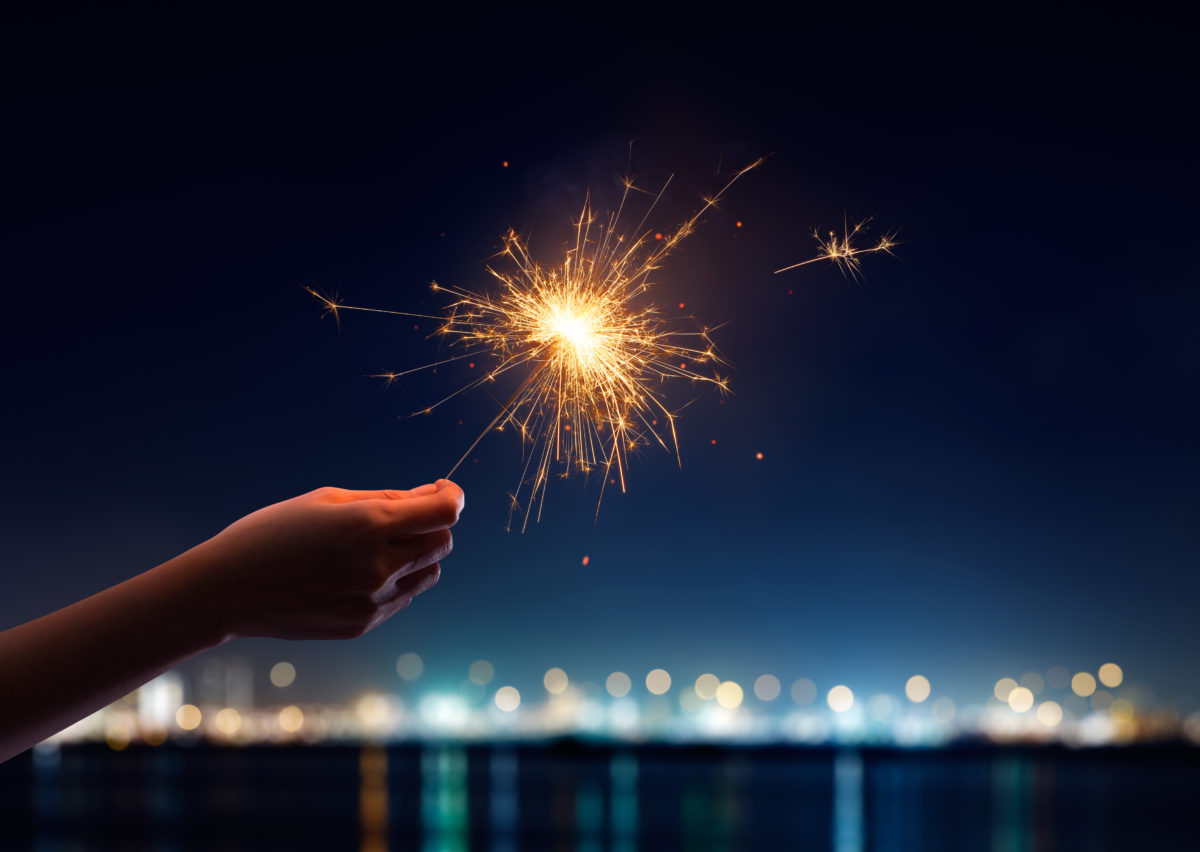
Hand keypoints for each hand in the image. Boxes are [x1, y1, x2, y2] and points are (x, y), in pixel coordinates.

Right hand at [185, 480, 463, 640]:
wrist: (227, 590)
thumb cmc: (274, 532)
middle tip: (404, 515)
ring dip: (418, 555)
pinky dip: (395, 579)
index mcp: (369, 526)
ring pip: (429, 572)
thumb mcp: (328, 500)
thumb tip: (429, 496)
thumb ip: (386, 499)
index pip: (445, 512)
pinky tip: (358, 571)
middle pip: (442, 542)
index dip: (451, 495)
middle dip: (433, 524)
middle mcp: (378, 566)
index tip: (441, 488)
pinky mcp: (363, 624)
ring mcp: (372, 600)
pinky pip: (403, 596)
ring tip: (379, 545)